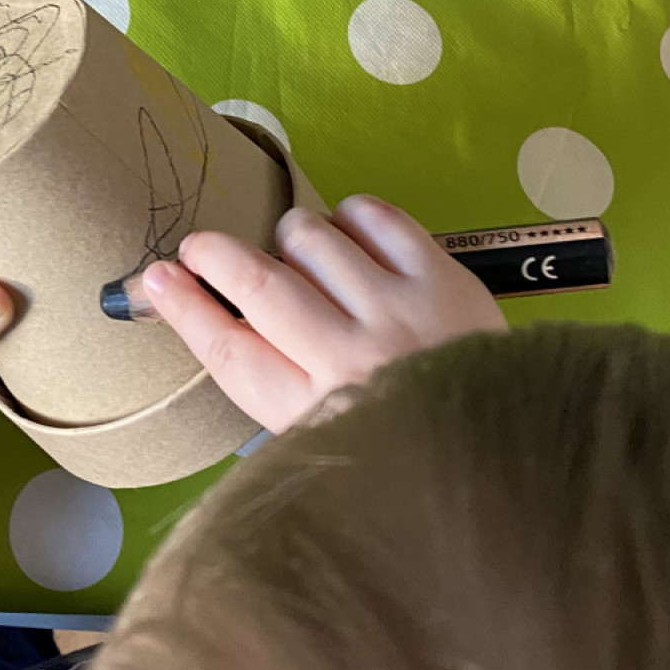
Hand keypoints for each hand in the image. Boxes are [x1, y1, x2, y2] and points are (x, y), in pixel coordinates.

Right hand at [145, 195, 505, 432]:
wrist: (513, 455)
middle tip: (201, 248)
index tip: (155, 276)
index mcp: (314, 416)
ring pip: (309, 236)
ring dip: (294, 240)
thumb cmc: (402, 447)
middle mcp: (352, 361)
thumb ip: (269, 378)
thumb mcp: (320, 437)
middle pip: (257, 283)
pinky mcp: (443, 277)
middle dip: (213, 254)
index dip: (181, 305)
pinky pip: (371, 214)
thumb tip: (199, 304)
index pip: (227, 349)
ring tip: (308, 264)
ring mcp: (401, 313)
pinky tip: (355, 245)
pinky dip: (351, 218)